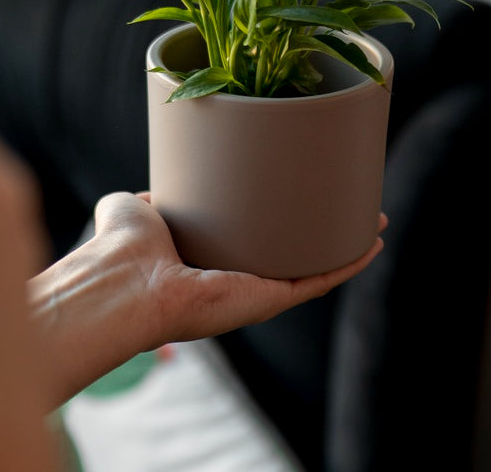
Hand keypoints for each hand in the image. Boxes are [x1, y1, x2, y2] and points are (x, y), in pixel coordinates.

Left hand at [30, 191, 384, 405]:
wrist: (123, 282)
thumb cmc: (118, 248)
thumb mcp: (132, 208)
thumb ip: (143, 200)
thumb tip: (154, 191)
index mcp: (202, 265)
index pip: (247, 244)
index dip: (274, 221)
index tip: (295, 197)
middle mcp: (232, 283)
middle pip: (289, 256)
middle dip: (319, 234)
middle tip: (344, 205)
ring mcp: (254, 293)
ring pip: (313, 268)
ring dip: (345, 245)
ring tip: (373, 219)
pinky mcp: (268, 299)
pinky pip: (319, 280)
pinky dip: (348, 262)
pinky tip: (371, 241)